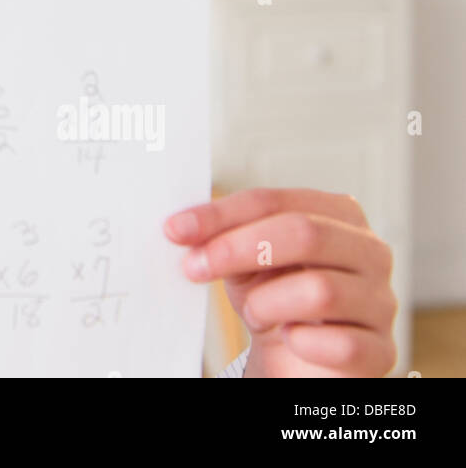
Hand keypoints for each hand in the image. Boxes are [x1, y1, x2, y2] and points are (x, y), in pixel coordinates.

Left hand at [164, 188, 396, 376]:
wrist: (302, 356)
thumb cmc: (277, 296)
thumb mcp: (246, 258)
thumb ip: (222, 234)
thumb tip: (181, 228)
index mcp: (338, 214)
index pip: (274, 201)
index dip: (221, 214)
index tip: (176, 230)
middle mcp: (369, 252)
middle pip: (303, 234)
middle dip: (237, 249)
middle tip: (195, 268)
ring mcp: (381, 302)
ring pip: (320, 291)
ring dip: (268, 304)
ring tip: (256, 313)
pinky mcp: (382, 352)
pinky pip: (341, 344)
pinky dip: (303, 342)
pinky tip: (290, 339)